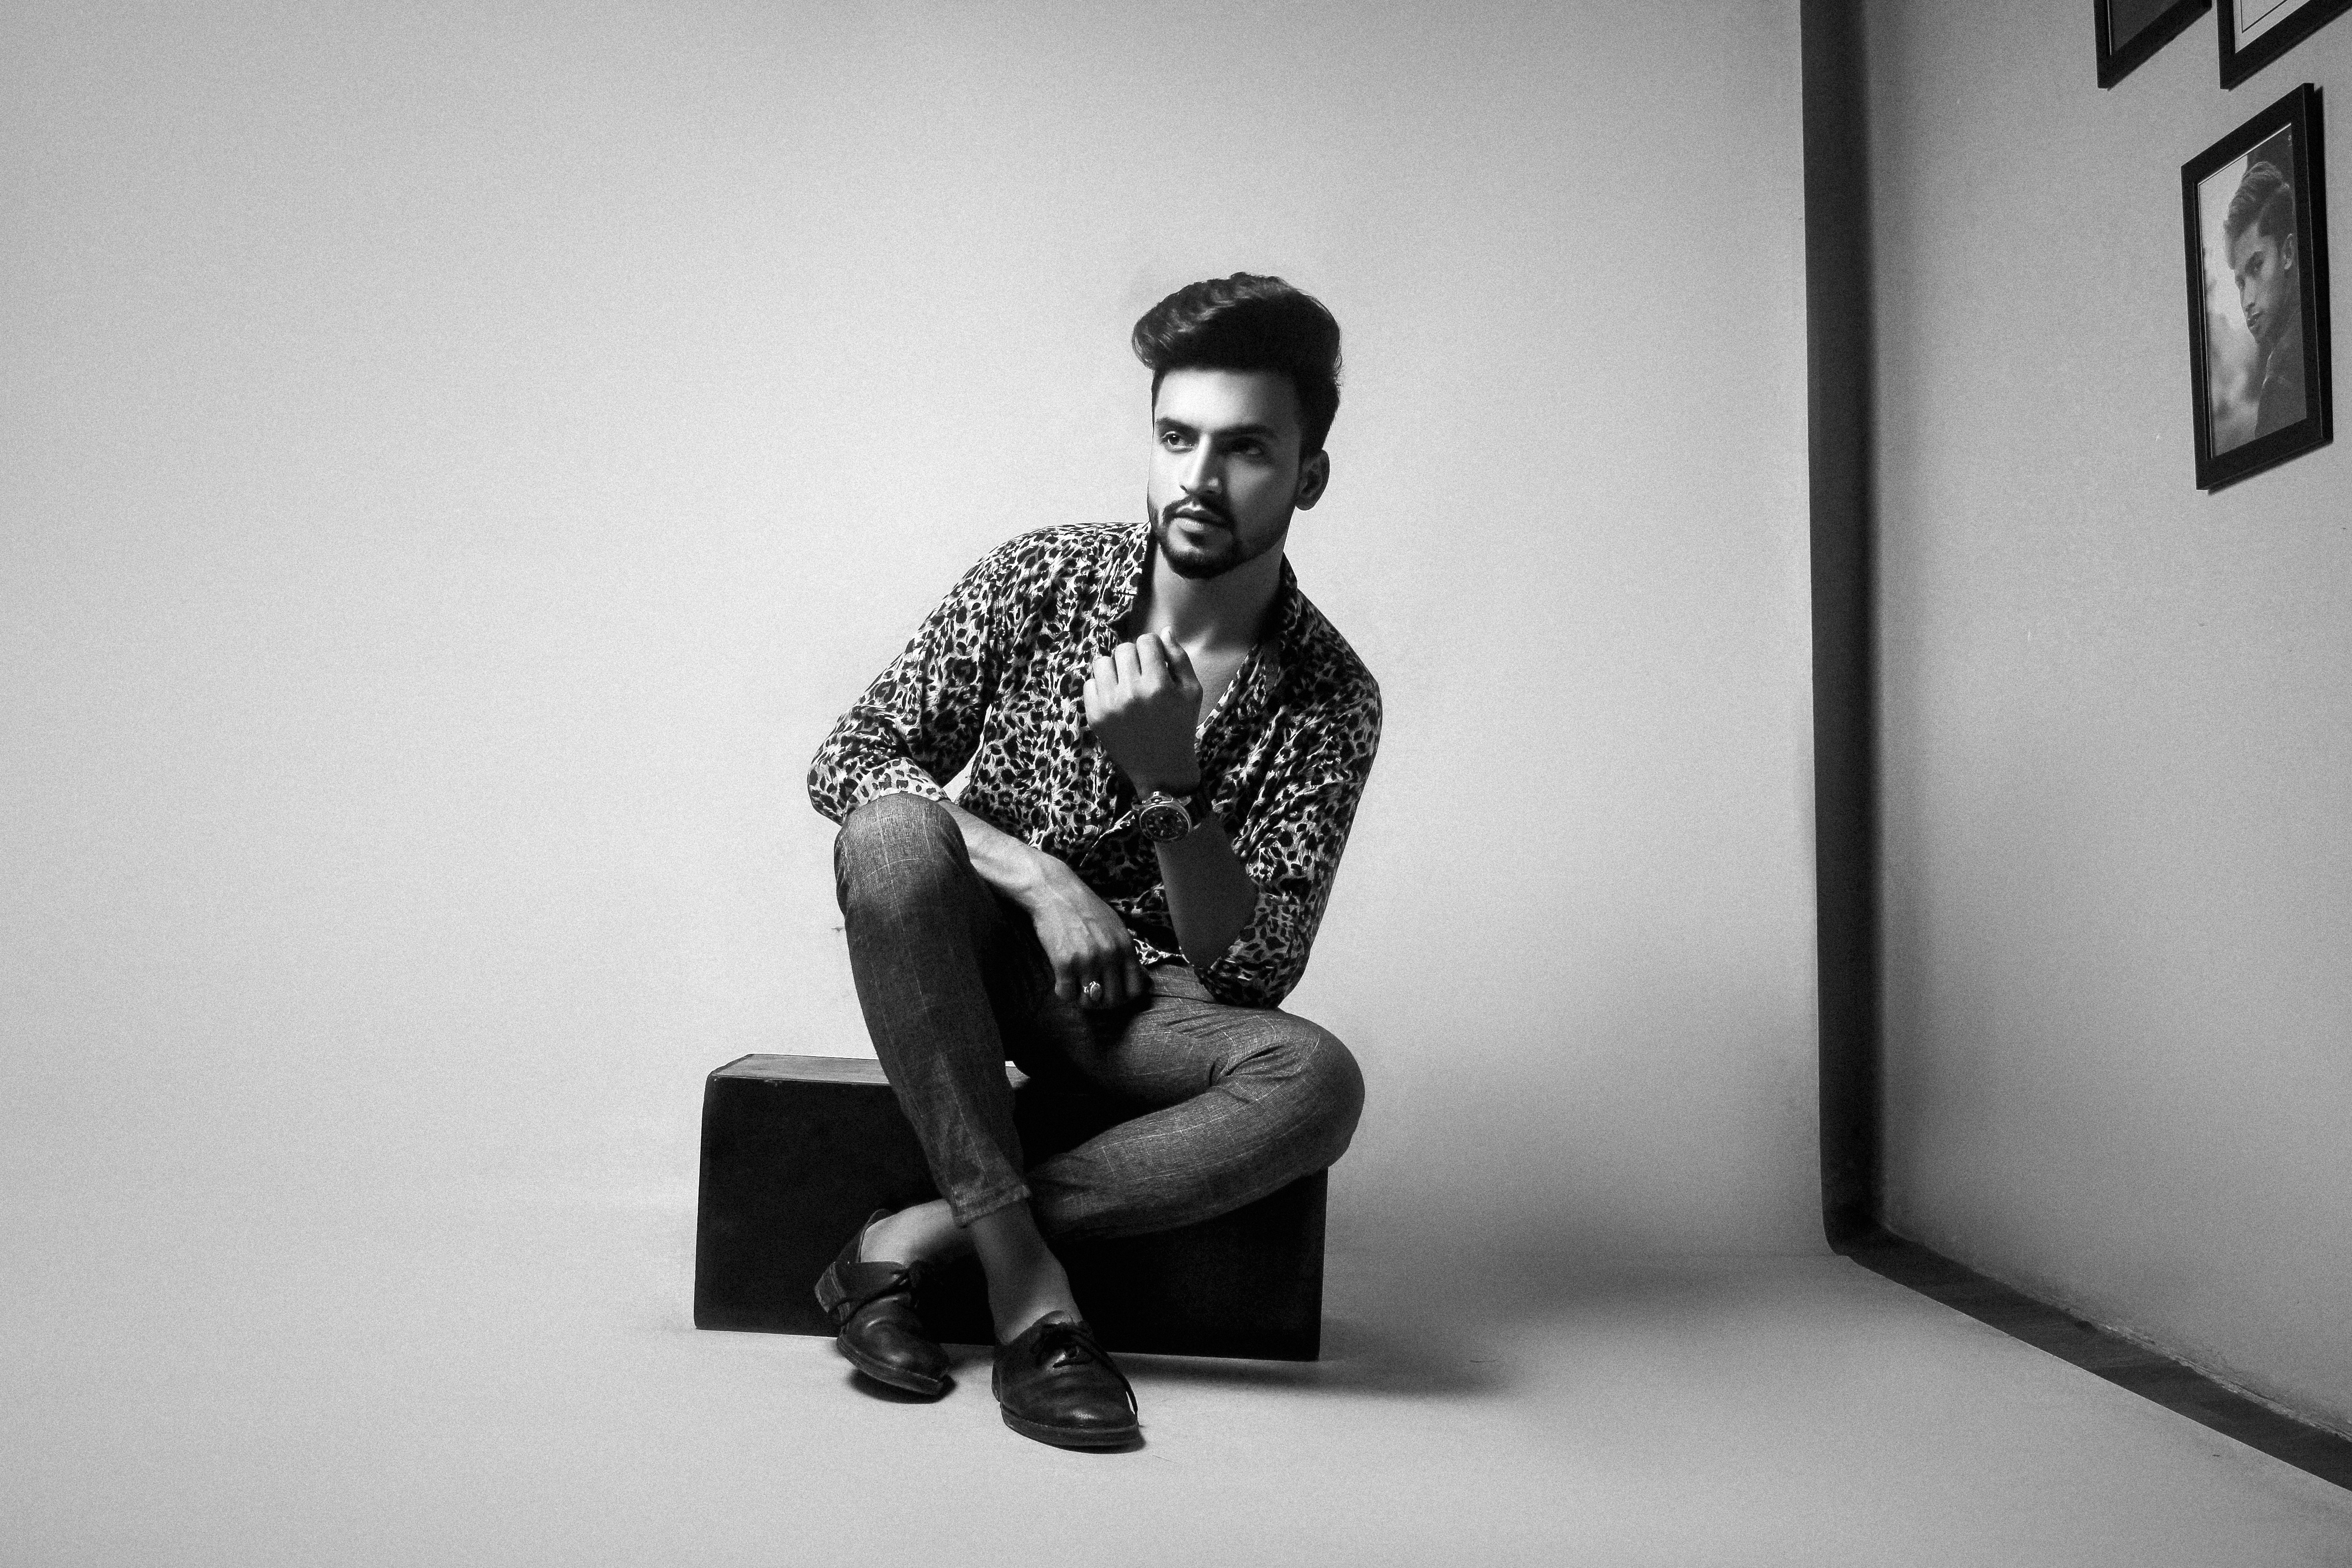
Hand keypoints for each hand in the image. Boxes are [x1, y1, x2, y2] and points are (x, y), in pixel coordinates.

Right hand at [1020, 858, 1148, 1009]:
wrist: (1054, 892)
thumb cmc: (1084, 908)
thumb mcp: (1115, 926)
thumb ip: (1124, 951)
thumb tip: (1134, 977)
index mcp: (1125, 947)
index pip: (1134, 989)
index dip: (1123, 997)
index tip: (1111, 994)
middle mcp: (1110, 956)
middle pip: (1112, 1000)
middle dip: (1101, 1001)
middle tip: (1091, 993)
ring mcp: (1087, 961)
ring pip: (1089, 1001)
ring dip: (1081, 997)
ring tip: (1076, 985)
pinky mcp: (1065, 963)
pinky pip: (1066, 994)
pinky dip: (1063, 991)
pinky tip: (1061, 979)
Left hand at [1083, 633, 1202, 792]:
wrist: (1162, 768)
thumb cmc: (1181, 726)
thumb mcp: (1192, 692)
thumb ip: (1179, 658)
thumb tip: (1165, 630)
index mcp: (1158, 685)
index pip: (1146, 641)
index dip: (1153, 648)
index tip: (1156, 661)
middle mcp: (1131, 693)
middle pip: (1123, 649)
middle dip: (1134, 656)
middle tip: (1143, 673)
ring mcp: (1109, 706)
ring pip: (1102, 662)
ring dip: (1115, 668)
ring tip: (1126, 682)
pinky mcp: (1094, 717)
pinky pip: (1089, 683)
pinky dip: (1102, 686)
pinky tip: (1116, 698)